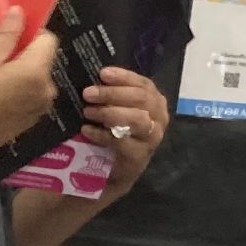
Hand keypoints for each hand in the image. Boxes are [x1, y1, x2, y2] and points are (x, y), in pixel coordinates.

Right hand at [0, 10, 60, 166]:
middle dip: (23, 55)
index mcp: (38, 72)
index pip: (48, 39)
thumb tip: (20, 12)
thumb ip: (6, 35)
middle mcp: (47, 90)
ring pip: (36, 78)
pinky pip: (30, 96)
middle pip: (42, 60)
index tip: (8, 37)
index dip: (30, 33)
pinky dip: (18, 91)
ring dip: (20, 74)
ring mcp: (41, 108)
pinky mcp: (31, 122)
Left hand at [79, 68, 167, 201]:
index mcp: (154, 102)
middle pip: (142, 99)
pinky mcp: (140, 157)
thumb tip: (92, 77)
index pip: (144, 84)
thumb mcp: (117, 110)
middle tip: (88, 93)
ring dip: (110, 112)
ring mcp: (152, 138)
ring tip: (88, 112)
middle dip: (113, 93)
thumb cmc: (114, 133)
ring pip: (138, 118)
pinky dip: (102, 134)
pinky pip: (123, 141)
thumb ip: (112, 96)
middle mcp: (159, 118)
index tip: (103, 73)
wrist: (112, 171)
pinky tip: (87, 130)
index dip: (124, 77)